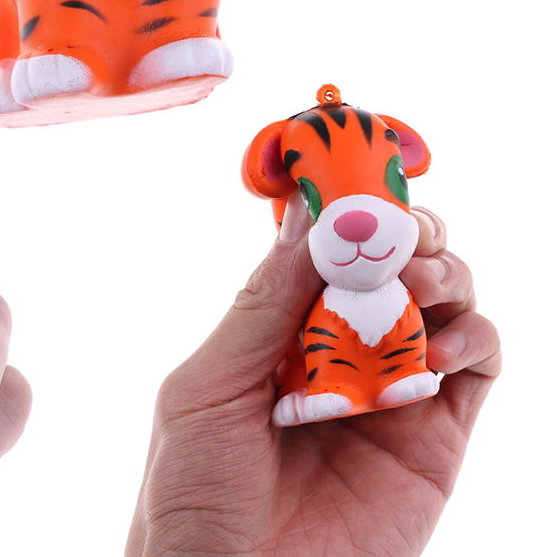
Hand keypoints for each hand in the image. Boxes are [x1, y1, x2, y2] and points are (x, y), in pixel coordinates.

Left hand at [127, 206, 499, 556]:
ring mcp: (391, 390)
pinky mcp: (436, 441)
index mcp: (280, 328)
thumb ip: (262, 306)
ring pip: (445, 301)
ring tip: (418, 287)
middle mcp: (341, 349)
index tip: (359, 177)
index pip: (325, 248)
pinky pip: (477, 369)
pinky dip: (475, 338)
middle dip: (407, 233)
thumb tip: (304, 216)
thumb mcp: (210, 386)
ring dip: (444, 274)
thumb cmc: (194, 492)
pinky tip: (442, 346)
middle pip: (395, 264)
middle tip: (402, 237)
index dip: (347, 208)